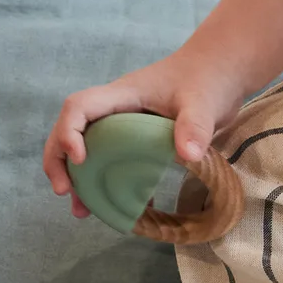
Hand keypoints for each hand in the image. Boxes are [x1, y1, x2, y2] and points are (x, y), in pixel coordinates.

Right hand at [42, 49, 237, 212]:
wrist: (221, 72)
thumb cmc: (207, 78)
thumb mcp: (203, 103)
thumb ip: (195, 126)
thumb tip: (188, 156)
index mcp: (122, 95)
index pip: (79, 107)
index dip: (70, 132)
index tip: (80, 160)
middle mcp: (115, 110)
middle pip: (72, 130)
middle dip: (61, 160)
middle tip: (64, 192)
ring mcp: (125, 126)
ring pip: (90, 150)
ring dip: (81, 180)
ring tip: (81, 211)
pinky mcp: (139, 142)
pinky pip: (116, 163)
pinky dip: (114, 186)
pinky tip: (122, 211)